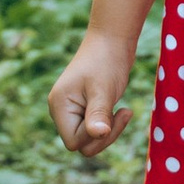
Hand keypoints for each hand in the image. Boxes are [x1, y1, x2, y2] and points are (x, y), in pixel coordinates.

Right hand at [49, 29, 138, 159]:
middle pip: (81, 144)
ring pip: (90, 139)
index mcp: (59, 106)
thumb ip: (98, 114)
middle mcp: (62, 111)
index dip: (93, 136)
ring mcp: (73, 110)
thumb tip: (98, 135)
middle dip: (104, 135)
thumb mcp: (103, 89)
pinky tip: (122, 110)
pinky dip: (110, 124)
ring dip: (110, 130)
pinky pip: (96, 130)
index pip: (73, 142)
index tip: (111, 116)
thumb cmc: (106, 60)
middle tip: (124, 114)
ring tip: (125, 111)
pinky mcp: (85, 109)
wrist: (112, 39)